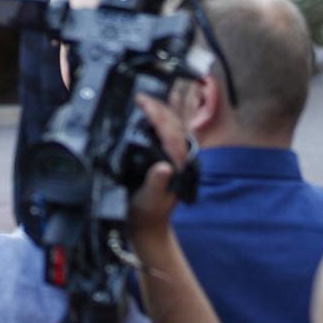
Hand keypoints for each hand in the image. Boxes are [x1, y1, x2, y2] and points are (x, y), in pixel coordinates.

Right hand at [129, 93, 193, 227]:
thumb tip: (163, 167)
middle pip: (175, 125)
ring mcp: (178, 159)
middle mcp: (182, 159)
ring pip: (175, 127)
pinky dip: (164, 121)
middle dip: (159, 108)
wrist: (148, 226)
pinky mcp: (171, 160)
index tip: (143, 103)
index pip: (170, 133)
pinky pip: (169, 134)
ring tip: (147, 99)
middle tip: (141, 97)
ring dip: (163, 111)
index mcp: (178, 166)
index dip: (157, 115)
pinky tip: (156, 113)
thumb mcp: (149, 200)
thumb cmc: (147, 213)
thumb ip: (157, 184)